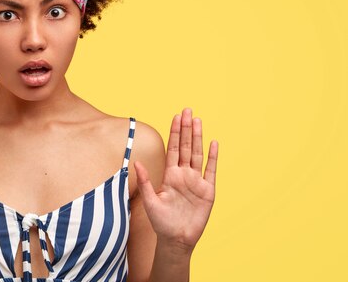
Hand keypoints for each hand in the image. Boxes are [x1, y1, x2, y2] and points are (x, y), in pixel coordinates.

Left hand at [134, 108, 217, 252]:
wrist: (176, 240)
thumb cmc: (161, 222)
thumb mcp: (150, 201)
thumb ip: (145, 181)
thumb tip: (136, 163)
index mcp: (170, 175)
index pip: (172, 149)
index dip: (174, 133)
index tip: (176, 117)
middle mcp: (183, 175)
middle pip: (185, 147)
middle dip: (186, 129)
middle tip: (187, 110)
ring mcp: (196, 181)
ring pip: (197, 154)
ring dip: (197, 137)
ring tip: (198, 120)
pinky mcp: (208, 191)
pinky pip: (211, 170)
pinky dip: (213, 157)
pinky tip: (214, 143)